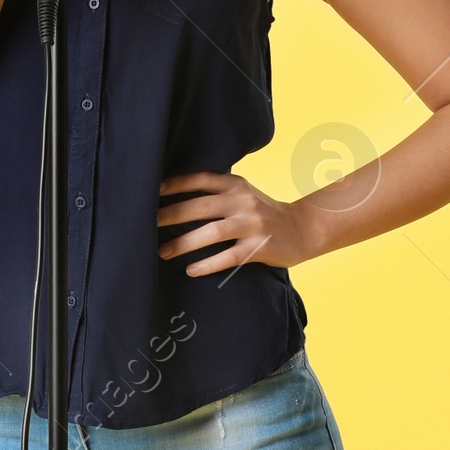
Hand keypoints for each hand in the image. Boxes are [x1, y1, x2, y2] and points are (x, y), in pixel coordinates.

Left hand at [157, 170, 319, 276]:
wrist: (302, 229)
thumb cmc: (264, 212)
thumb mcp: (244, 194)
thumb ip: (218, 192)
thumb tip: (176, 197)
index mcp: (236, 185)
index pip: (201, 179)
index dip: (175, 184)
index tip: (151, 191)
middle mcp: (243, 201)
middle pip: (200, 206)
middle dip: (170, 216)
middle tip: (146, 225)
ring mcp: (252, 225)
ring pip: (211, 233)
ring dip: (183, 243)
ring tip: (163, 252)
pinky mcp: (258, 248)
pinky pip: (227, 257)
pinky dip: (207, 264)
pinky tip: (190, 270)